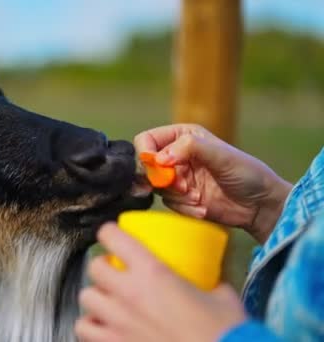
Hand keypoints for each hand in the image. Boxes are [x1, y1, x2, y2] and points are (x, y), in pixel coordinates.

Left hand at [75, 224, 245, 341]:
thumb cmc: (225, 332)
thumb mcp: (221, 297)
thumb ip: (209, 283)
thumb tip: (211, 281)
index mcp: (152, 272)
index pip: (113, 237)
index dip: (109, 233)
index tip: (112, 235)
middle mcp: (128, 293)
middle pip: (95, 267)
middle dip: (103, 267)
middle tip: (115, 272)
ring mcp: (118, 322)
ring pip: (86, 298)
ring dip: (96, 297)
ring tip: (107, 301)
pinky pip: (85, 331)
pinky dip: (91, 327)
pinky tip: (104, 327)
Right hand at [134, 124, 291, 242]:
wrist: (259, 205)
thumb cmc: (246, 173)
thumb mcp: (221, 155)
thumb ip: (189, 148)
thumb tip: (159, 158)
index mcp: (182, 136)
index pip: (146, 140)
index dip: (146, 154)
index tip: (159, 168)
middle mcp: (175, 155)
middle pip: (146, 166)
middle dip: (164, 180)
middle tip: (184, 188)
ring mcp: (177, 177)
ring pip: (156, 188)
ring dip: (177, 196)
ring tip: (199, 198)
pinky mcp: (180, 198)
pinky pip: (168, 204)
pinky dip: (184, 208)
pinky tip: (203, 208)